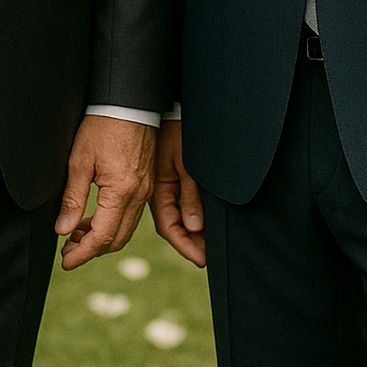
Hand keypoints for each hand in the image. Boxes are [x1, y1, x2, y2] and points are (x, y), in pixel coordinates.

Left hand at [55, 115, 156, 269]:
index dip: (82, 254)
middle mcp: (139, 195)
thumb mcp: (79, 161)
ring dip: (102, 237)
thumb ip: (72, 199)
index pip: (102, 237)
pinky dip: (112, 222)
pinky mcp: (147, 182)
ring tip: (75, 234)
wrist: (129, 101)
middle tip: (67, 251)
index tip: (65, 262)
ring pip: (125, 228)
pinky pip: (131, 213)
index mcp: (121, 192)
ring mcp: (146, 189)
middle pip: (117, 239)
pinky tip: (93, 217)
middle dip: (92, 250)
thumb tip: (62, 230)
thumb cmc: (103, 125)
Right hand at [149, 119, 204, 266]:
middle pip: (172, 225)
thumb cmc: (177, 131)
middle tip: (210, 256)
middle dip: (190, 242)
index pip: (169, 227)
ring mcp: (160, 183)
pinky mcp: (166, 174)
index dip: (186, 245)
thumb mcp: (187, 164)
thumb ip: (189, 195)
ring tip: (210, 243)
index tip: (203, 260)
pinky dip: (189, 214)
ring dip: (190, 230)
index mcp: (157, 189)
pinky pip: (176, 201)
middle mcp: (157, 190)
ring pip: (175, 215)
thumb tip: (194, 227)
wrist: (166, 106)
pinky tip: (201, 219)